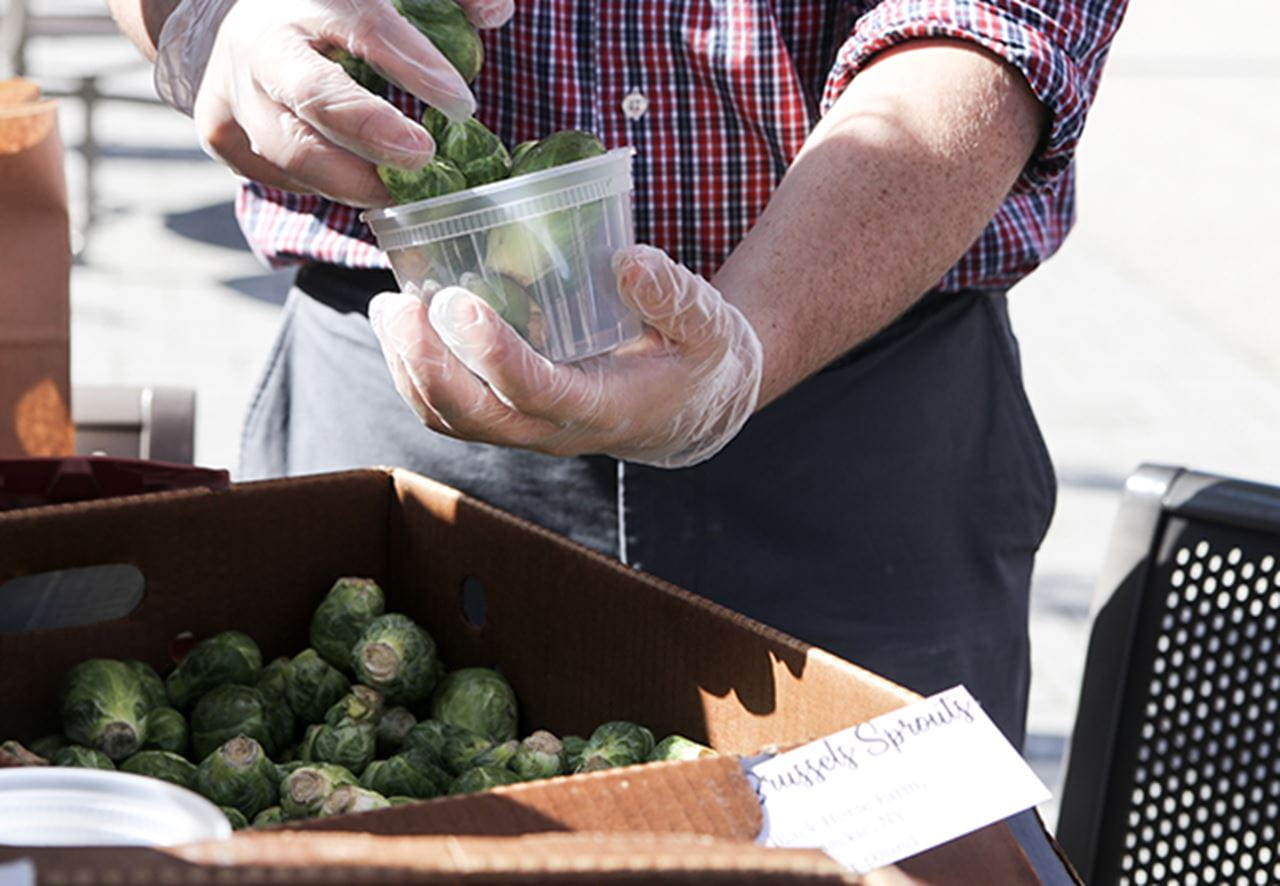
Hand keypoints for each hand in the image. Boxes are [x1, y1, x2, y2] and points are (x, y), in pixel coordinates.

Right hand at [154, 0, 513, 206]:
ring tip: (403, 189)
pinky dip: (325, 186)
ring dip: (357, 180)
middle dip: (373, 135)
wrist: (247, 23)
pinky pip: (280, 176)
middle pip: (314, 97)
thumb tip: (493, 12)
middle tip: (423, 158)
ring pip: (295, 152)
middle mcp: (259, 41)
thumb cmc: (335, 10)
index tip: (461, 103)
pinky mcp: (220, 133)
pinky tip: (357, 178)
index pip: (366, 27)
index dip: (414, 66)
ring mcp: (231, 90)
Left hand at [367, 244, 764, 467]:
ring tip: (389, 309)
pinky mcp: (509, 418)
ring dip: (410, 370)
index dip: (492, 354)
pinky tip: (402, 325)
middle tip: (402, 306)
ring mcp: (527, 430)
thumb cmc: (699, 358)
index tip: (457, 303)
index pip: (536, 392)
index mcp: (603, 407)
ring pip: (452, 419)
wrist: (692, 406)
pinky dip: (416, 373)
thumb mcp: (708, 324)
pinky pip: (450, 411)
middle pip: (474, 418)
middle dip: (428, 365)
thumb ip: (674, 295)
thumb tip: (628, 260)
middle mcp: (555, 430)